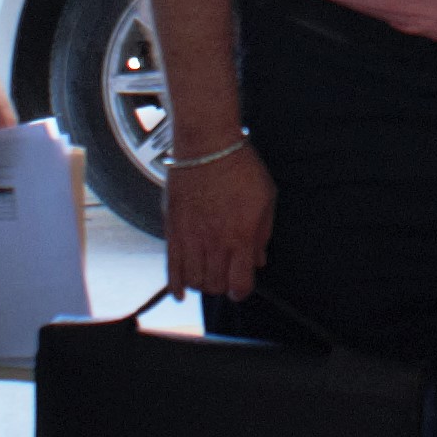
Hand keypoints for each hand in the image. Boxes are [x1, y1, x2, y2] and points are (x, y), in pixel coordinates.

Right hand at [165, 138, 276, 300]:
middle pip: (216, 286)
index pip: (240, 284)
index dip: (242, 291)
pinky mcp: (172, 231)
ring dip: (202, 284)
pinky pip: (171, 268)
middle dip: (223, 286)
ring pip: (194, 281)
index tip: (242, 287)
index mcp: (241, 236)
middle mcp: (215, 243)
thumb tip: (259, 260)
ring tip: (207, 273)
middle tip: (225, 274)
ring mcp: (191, 238)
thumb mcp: (266, 198)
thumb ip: (263, 233)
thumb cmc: (240, 167)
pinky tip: (181, 292)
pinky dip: (175, 285)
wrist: (206, 145)